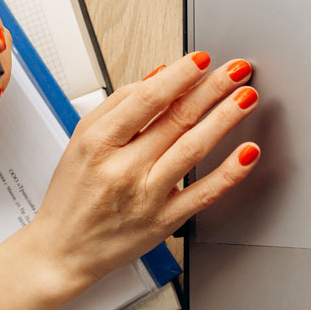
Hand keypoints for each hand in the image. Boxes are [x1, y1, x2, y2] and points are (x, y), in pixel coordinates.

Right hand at [23, 52, 259, 295]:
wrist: (63, 249)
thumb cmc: (71, 194)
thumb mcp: (80, 140)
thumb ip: (117, 105)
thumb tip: (158, 77)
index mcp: (99, 143)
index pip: (146, 99)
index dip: (179, 75)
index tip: (200, 59)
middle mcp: (123, 168)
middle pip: (175, 119)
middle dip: (211, 88)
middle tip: (236, 69)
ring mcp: (146, 196)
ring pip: (193, 149)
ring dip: (225, 119)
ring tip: (246, 97)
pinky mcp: (164, 222)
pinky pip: (203, 194)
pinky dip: (229, 172)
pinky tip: (247, 152)